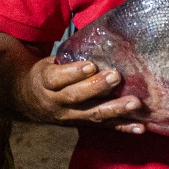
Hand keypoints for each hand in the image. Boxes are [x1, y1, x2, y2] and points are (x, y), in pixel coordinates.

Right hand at [17, 57, 145, 133]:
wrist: (29, 102)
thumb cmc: (45, 76)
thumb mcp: (48, 63)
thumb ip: (69, 58)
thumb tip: (100, 41)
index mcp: (45, 82)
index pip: (56, 78)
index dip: (74, 72)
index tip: (90, 65)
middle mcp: (56, 103)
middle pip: (76, 96)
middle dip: (97, 87)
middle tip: (116, 77)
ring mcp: (70, 117)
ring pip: (92, 115)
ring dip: (115, 109)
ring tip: (134, 103)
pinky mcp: (83, 125)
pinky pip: (104, 127)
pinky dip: (123, 127)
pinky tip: (139, 127)